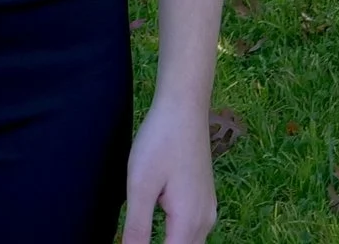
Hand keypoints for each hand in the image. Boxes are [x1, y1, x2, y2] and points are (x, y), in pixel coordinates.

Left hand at [121, 92, 217, 243]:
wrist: (184, 107)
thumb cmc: (160, 141)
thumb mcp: (140, 185)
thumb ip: (137, 226)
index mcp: (189, 222)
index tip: (130, 242)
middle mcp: (205, 221)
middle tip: (134, 238)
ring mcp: (208, 209)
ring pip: (190, 243)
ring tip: (142, 237)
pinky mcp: (205, 199)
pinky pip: (193, 231)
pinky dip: (177, 236)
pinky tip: (161, 228)